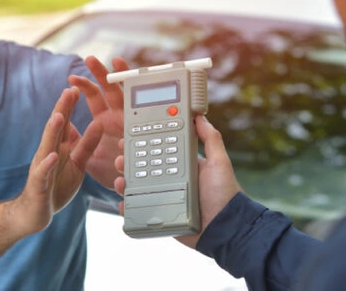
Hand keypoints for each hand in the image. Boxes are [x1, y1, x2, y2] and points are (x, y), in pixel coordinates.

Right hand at [13, 87, 103, 234]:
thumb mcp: (77, 164)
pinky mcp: (39, 184)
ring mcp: (42, 167)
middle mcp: (49, 152)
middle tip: (69, 91)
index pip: (64, 123)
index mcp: (59, 147)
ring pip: (47, 146)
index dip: (70, 106)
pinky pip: (43, 173)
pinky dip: (48, 164)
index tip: (77, 87)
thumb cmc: (55, 186)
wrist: (34, 213)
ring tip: (59, 116)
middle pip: (56, 129)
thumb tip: (97, 124)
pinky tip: (52, 156)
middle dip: (62, 110)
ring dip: (52, 131)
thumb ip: (86, 146)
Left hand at [68, 56, 130, 188]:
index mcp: (105, 119)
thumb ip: (73, 138)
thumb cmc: (106, 170)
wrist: (122, 189)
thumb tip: (60, 121)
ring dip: (123, 77)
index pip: (94, 95)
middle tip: (90, 58)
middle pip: (111, 88)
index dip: (84, 85)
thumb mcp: (85, 153)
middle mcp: (119, 117)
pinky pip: (140, 116)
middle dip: (102, 72)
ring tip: (117, 62)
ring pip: (128, 95)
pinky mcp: (141, 134)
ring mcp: (132, 123)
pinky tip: (125, 93)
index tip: (71, 77)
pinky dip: (134, 103)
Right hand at [113, 115, 241, 248]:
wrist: (225, 228)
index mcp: (182, 165)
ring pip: (137, 188)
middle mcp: (171, 179)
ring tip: (120, 181)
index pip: (158, 149)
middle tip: (120, 159)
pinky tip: (123, 204)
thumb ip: (211, 139)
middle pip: (143, 168)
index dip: (142, 143)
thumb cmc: (225, 195)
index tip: (129, 137)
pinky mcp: (161, 215)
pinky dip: (128, 208)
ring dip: (124, 183)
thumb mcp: (220, 163)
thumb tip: (200, 116)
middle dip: (128, 162)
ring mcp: (164, 197)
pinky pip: (139, 210)